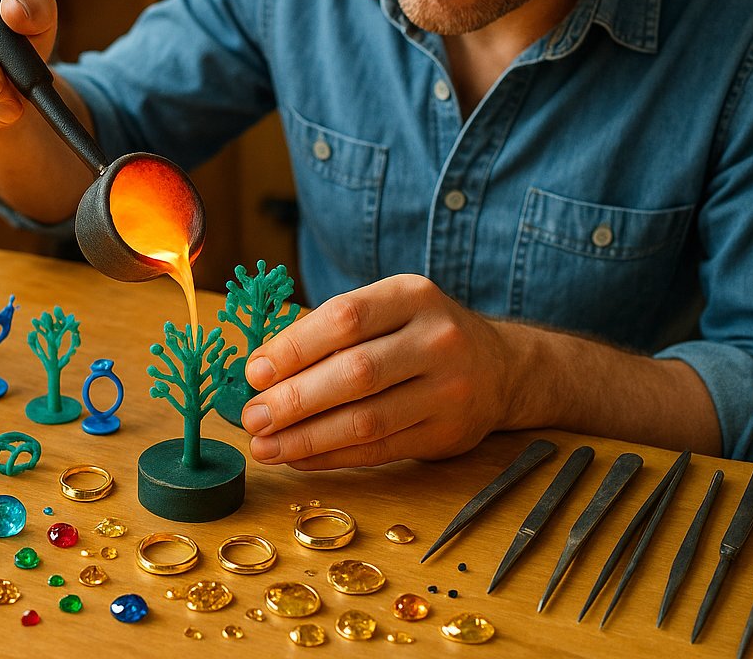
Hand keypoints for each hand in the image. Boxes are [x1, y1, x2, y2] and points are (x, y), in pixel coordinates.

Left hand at [241, 274, 512, 468]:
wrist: (500, 367)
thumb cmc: (420, 333)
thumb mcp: (389, 308)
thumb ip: (333, 331)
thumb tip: (262, 369)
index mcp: (413, 295)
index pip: (345, 318)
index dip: (294, 346)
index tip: (255, 371)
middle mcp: (436, 339)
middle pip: (354, 373)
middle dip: (294, 399)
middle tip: (252, 416)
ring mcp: (448, 389)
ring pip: (366, 420)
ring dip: (306, 437)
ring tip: (265, 445)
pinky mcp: (446, 433)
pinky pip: (379, 450)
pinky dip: (332, 456)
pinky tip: (299, 457)